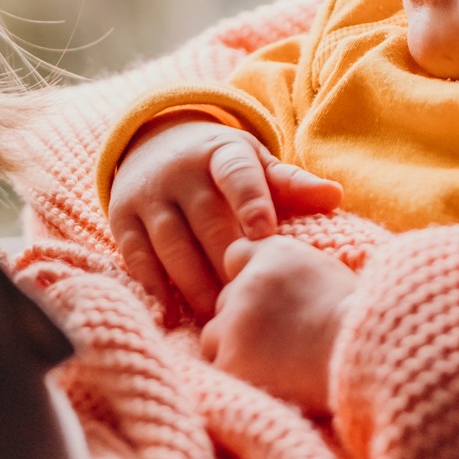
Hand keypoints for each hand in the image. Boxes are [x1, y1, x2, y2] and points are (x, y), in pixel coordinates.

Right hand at [109, 115, 340, 318]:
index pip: (236, 174)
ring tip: (216, 315)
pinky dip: (154, 287)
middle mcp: (181, 171)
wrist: (156, 143)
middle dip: (226, 260)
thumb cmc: (221, 166)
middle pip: (205, 220)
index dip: (251, 201)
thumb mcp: (255, 164)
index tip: (266, 233)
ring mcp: (149, 195)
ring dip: (193, 282)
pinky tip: (173, 315)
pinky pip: (136, 256)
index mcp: (221, 152)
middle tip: (248, 298)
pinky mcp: (123, 218)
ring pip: (171, 243)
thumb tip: (336, 195)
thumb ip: (291, 184)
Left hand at [199, 235, 357, 411]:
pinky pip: (219, 366)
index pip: (235, 256)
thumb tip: (274, 281)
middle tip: (278, 339)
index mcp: (275, 252)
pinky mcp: (230, 360)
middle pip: (224, 299)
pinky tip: (267, 379)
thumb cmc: (358, 319)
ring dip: (234, 347)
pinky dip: (238, 374)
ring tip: (272, 362)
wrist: (366, 356)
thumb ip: (290, 268)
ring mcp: (236, 321)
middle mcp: (249, 281)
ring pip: (214, 334)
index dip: (247, 278)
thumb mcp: (326, 273)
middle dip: (242, 318)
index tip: (264, 298)